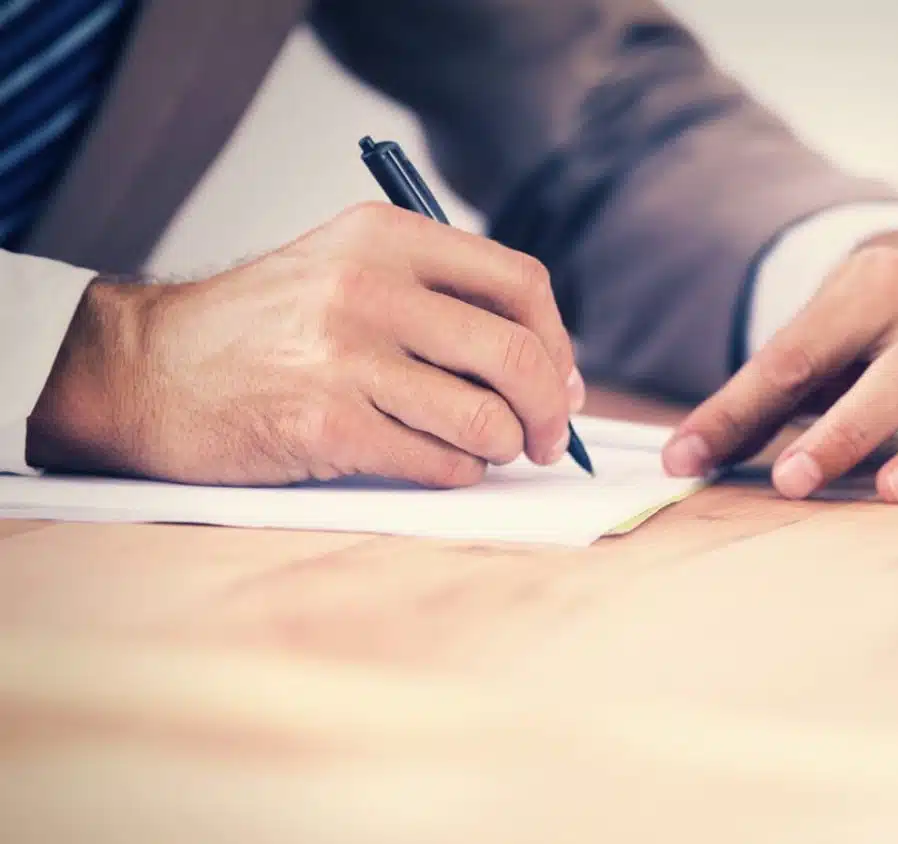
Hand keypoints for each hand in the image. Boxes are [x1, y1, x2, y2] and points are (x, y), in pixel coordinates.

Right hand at [27, 203, 584, 487]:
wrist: (148, 369)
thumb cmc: (263, 328)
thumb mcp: (347, 269)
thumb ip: (439, 298)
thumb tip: (551, 368)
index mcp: (386, 238)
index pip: (520, 283)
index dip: (559, 341)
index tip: (560, 379)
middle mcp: (370, 289)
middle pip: (517, 355)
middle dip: (549, 411)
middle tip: (545, 439)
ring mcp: (346, 358)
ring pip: (485, 419)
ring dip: (499, 448)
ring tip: (481, 450)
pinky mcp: (326, 427)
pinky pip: (438, 464)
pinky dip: (455, 474)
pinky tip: (434, 464)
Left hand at [662, 231, 897, 502]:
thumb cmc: (861, 334)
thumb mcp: (807, 350)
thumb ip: (747, 405)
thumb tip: (679, 462)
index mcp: (872, 286)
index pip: (805, 350)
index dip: (753, 408)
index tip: (705, 458)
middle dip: (850, 426)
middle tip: (800, 480)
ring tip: (896, 492)